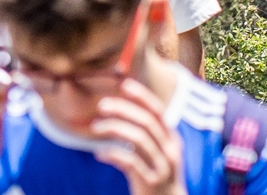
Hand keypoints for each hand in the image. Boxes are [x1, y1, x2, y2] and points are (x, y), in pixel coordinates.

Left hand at [88, 80, 183, 194]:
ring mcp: (162, 167)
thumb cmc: (155, 170)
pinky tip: (99, 154)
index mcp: (172, 139)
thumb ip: (143, 131)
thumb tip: (118, 105)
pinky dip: (113, 154)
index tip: (124, 84)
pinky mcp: (151, 182)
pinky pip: (130, 163)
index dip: (143, 97)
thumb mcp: (154, 149)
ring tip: (95, 127)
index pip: (159, 112)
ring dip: (114, 128)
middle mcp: (170, 151)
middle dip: (123, 110)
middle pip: (147, 122)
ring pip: (139, 140)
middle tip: (101, 105)